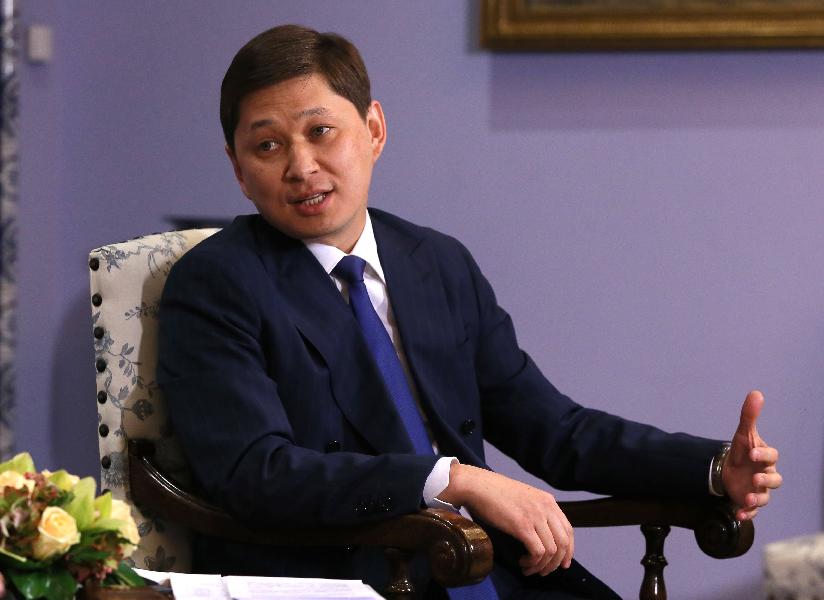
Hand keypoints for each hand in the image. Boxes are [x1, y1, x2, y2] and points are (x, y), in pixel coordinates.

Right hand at [438, 464, 573, 575]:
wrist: (478, 486)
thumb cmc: (495, 492)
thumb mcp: (524, 498)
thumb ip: (536, 511)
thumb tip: (542, 534)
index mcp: (548, 500)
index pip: (568, 530)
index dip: (568, 550)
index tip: (562, 563)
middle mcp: (546, 508)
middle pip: (563, 543)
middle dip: (556, 562)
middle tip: (544, 571)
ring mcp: (535, 516)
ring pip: (551, 551)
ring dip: (542, 566)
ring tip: (529, 568)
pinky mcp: (522, 526)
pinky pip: (538, 552)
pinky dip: (533, 562)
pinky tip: (523, 562)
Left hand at [721, 390, 781, 520]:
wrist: (729, 469)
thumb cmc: (741, 450)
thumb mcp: (743, 433)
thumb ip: (749, 416)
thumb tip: (756, 393)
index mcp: (766, 458)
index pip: (772, 456)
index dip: (764, 454)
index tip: (752, 452)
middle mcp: (766, 474)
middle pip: (774, 479)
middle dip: (766, 480)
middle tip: (754, 478)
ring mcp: (759, 489)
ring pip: (765, 496)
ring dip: (758, 498)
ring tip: (747, 497)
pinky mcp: (750, 501)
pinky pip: (753, 510)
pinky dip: (747, 513)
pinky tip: (739, 514)